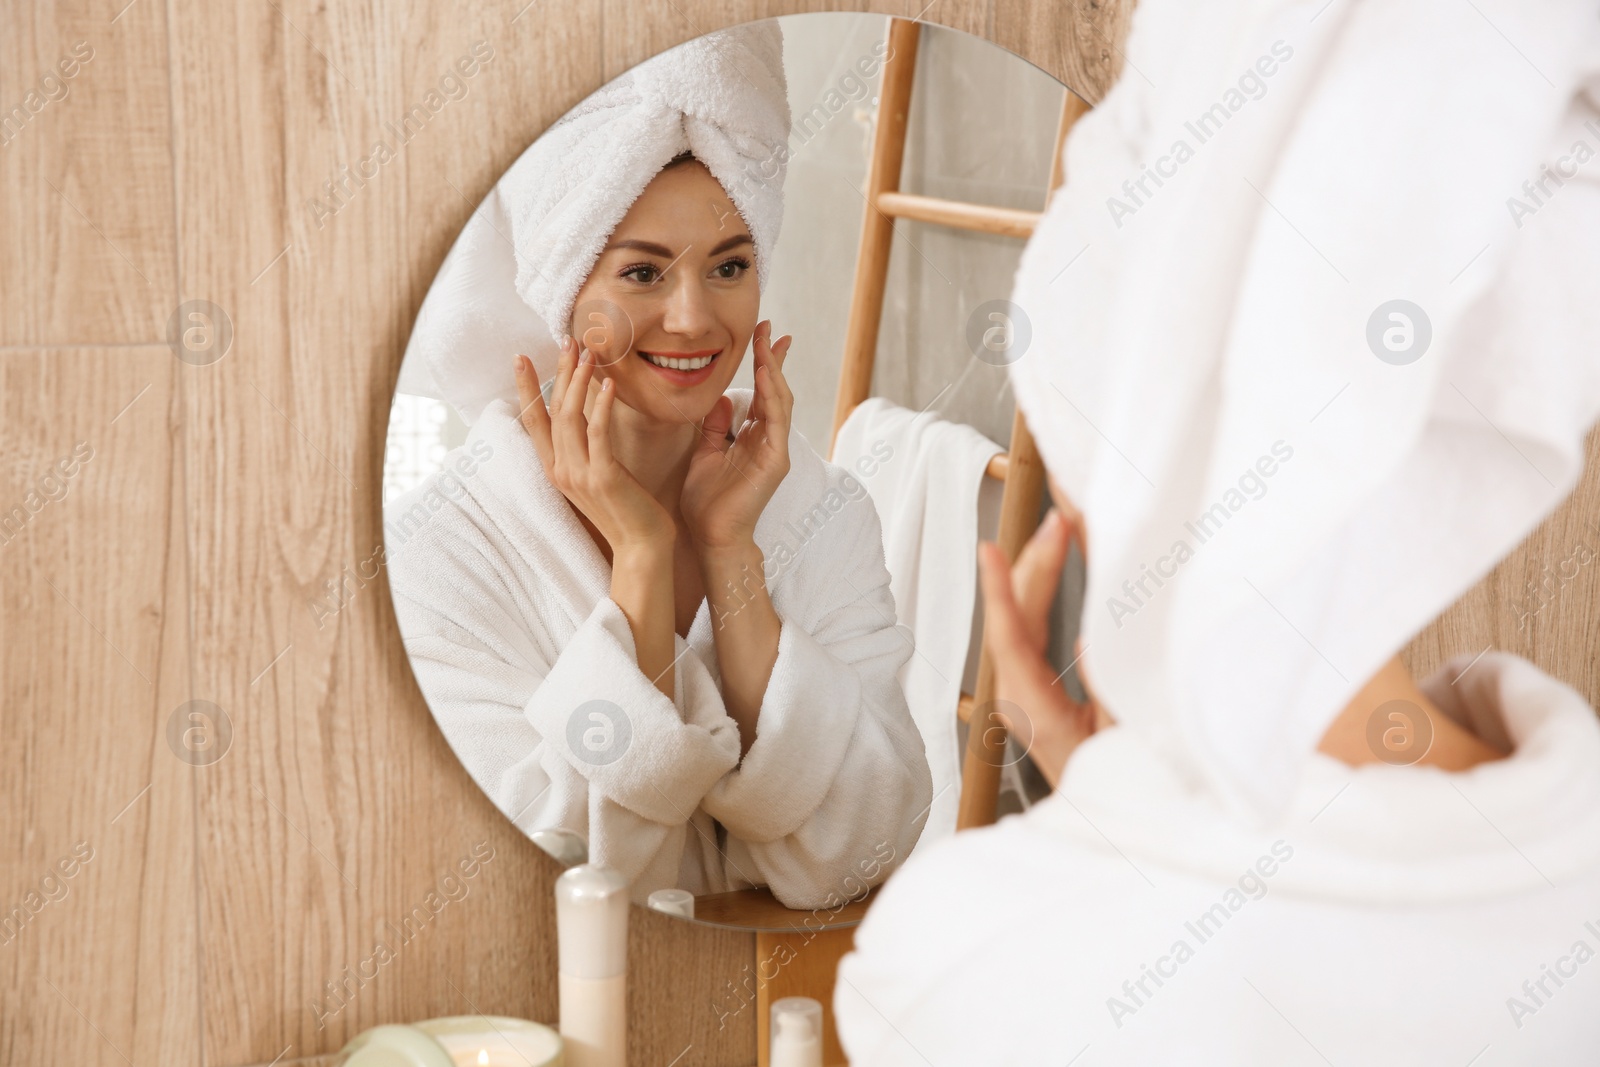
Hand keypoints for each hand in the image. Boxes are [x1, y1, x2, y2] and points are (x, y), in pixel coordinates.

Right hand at [513, 337, 675, 556]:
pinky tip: (609, 383)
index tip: (522, 358)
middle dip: (558, 372)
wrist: (641, 547)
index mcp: (556, 469)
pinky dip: (602, 405)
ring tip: (588, 352)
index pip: (534, 421)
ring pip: (570, 417)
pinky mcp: (604, 477)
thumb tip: (586, 413)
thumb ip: (587, 447)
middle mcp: (561, 471)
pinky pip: (598, 432)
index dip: (526, 389)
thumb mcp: (598, 474)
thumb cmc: (626, 510)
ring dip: (579, 380)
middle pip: (551, 411)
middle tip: (566, 339)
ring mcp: (580, 474)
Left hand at [680, 319, 793, 553]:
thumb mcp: (704, 453)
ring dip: (774, 369)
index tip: (760, 334)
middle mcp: (767, 440)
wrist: (710, 536)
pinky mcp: (776, 461)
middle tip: (769, 327)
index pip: (760, 392)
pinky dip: (772, 395)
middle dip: (772, 357)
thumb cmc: (705, 501)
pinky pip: (777, 421)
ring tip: (768, 342)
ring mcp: (775, 449)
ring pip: (780, 400)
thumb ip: (714, 426)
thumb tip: (720, 398)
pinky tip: (766, 374)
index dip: (761, 363)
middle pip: (775, 389)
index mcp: (750, 437)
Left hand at [976, 508, 1097, 787]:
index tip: (987, 550)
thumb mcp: (1124, 738)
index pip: (1011, 642)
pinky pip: (1030, 631)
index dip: (1000, 593)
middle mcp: (1021, 700)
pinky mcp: (1034, 689)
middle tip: (1058, 520)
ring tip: (1059, 529)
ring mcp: (1024, 694)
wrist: (1118, 822)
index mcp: (1038, 713)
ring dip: (1038, 573)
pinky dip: (1043, 594)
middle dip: (1034, 564)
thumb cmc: (1125, 782)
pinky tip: (1055, 566)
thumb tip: (1088, 638)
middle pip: (1015, 620)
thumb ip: (1106, 690)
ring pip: (1021, 621)